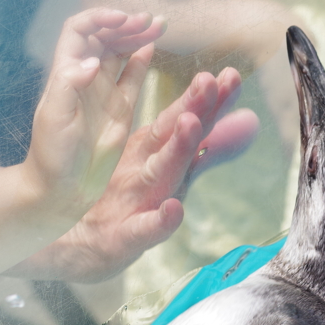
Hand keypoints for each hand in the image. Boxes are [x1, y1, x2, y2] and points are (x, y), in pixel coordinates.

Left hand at [9, 67, 259, 281]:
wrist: (80, 249)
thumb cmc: (123, 207)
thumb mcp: (159, 171)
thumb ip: (199, 148)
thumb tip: (244, 121)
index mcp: (153, 157)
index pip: (183, 122)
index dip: (205, 100)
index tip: (228, 74)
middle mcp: (153, 179)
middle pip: (178, 142)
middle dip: (198, 112)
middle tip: (215, 82)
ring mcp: (142, 208)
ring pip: (162, 175)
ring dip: (178, 151)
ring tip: (191, 124)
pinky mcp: (127, 240)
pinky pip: (144, 229)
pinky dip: (161, 221)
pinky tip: (173, 209)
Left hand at [22, 9, 166, 213]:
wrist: (61, 188)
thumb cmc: (52, 155)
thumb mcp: (54, 118)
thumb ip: (70, 84)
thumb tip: (93, 62)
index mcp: (66, 74)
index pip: (80, 31)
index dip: (100, 19)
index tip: (122, 20)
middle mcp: (85, 78)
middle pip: (105, 36)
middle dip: (126, 24)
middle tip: (150, 21)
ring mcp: (104, 93)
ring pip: (120, 52)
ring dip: (137, 35)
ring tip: (159, 26)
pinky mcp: (120, 110)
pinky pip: (132, 76)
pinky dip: (141, 59)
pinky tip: (150, 46)